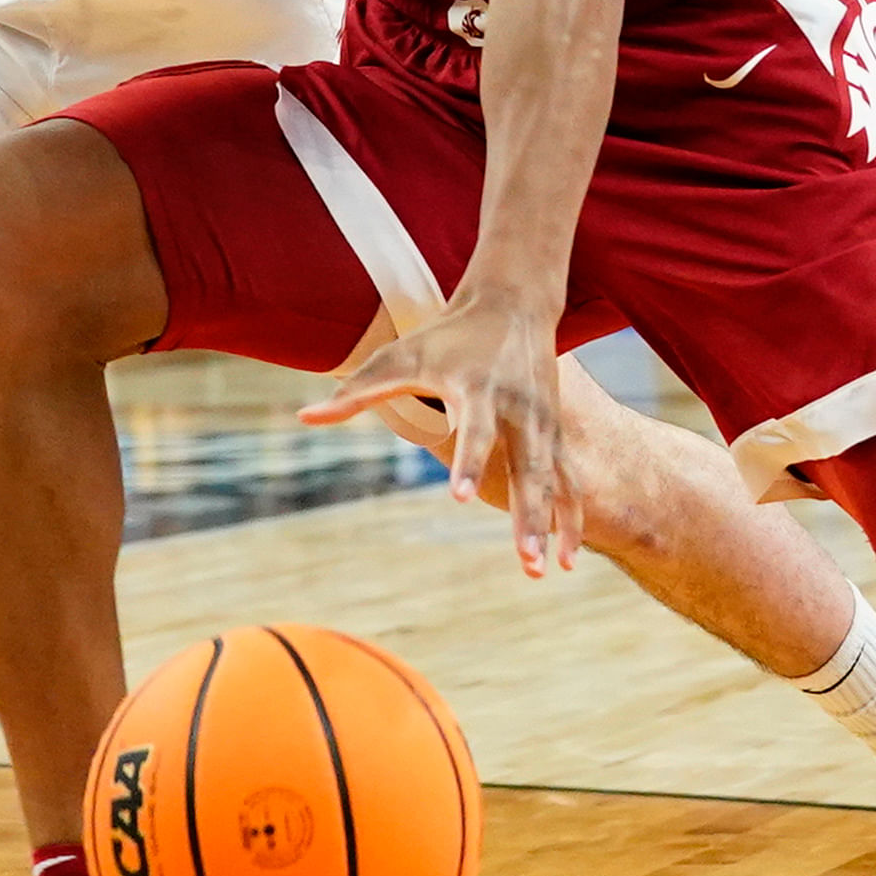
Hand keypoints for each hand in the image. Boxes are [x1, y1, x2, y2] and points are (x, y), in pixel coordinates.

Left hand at [299, 290, 568, 572]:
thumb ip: (356, 391)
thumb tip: (304, 416)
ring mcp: (546, 422)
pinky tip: (565, 560)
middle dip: (527, 513)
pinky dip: (570, 518)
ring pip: (554, 480)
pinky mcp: (558, 432)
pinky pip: (570, 482)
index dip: (468, 462)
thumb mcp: (399, 355)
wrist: (514, 303)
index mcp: (479, 389)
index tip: (460, 499)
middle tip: (523, 558)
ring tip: (540, 571)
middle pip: (527, 466)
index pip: (475, 430)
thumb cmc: (447, 334)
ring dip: (551, 526)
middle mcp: (520, 408)